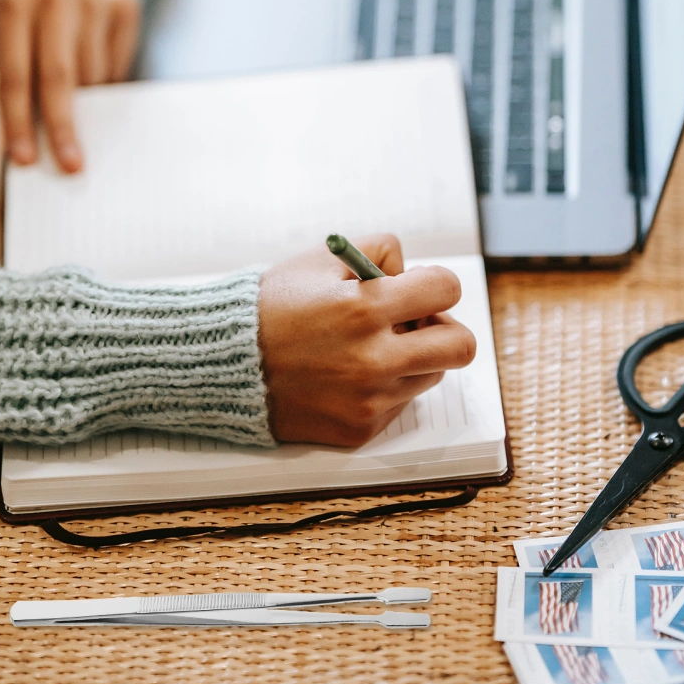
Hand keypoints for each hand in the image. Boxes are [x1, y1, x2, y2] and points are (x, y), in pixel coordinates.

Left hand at [0, 0, 140, 172]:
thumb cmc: (28, 8)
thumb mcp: (8, 28)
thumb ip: (18, 73)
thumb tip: (37, 137)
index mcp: (12, 5)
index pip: (15, 76)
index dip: (18, 122)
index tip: (25, 160)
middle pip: (59, 79)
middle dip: (63, 128)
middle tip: (71, 167)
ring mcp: (92, 0)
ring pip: (94, 76)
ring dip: (88, 108)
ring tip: (83, 120)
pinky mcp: (123, 5)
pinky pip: (117, 64)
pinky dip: (107, 84)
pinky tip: (98, 83)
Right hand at [258, 234, 476, 445]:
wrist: (223, 366)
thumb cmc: (270, 307)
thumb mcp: (320, 260)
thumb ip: (377, 254)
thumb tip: (413, 274)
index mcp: (365, 309)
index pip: (447, 289)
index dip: (436, 284)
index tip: (419, 290)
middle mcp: (374, 359)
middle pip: (460, 346)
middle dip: (445, 329)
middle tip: (416, 325)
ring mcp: (369, 400)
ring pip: (430, 375)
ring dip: (412, 359)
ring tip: (368, 349)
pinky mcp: (360, 429)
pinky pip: (399, 404)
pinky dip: (384, 388)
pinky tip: (345, 377)